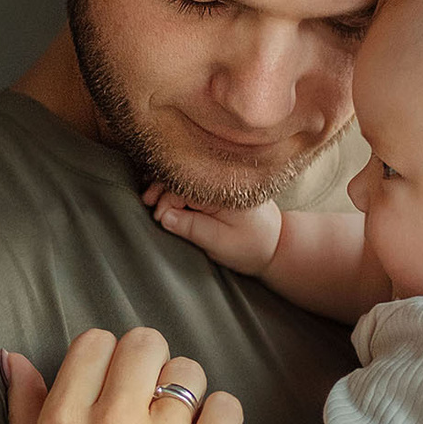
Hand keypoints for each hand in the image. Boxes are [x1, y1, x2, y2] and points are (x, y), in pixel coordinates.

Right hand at [5, 328, 242, 423]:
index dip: (109, 359)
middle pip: (146, 343)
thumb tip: (14, 355)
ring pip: (190, 371)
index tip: (115, 386)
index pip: (96, 341)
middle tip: (151, 400)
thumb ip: (23, 405)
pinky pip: (227, 408)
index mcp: (63, 422)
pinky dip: (220, 420)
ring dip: (187, 393)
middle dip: (150, 365)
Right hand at [145, 181, 281, 274]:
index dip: (166, 200)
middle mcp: (223, 178)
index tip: (158, 218)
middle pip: (184, 176)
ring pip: (187, 176)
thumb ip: (191, 227)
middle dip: (162, 188)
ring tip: (152, 198)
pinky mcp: (219, 186)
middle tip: (146, 202)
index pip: (185, 186)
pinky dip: (178, 187)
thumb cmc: (250, 247)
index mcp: (224, 189)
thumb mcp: (219, 242)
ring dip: (168, 186)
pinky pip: (194, 180)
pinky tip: (166, 193)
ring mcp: (222, 180)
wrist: (276, 245)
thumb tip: (162, 216)